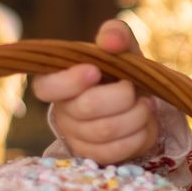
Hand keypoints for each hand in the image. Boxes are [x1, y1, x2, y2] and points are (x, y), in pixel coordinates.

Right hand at [32, 19, 160, 164]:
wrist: (139, 100)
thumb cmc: (122, 70)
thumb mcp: (121, 46)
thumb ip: (115, 34)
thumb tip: (110, 42)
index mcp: (58, 81)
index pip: (46, 87)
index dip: (70, 81)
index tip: (94, 71)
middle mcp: (62, 110)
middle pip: (87, 107)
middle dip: (121, 96)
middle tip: (133, 87)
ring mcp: (77, 136)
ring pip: (106, 131)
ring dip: (136, 115)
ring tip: (145, 104)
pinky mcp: (94, 155)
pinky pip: (116, 150)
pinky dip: (139, 134)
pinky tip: (144, 123)